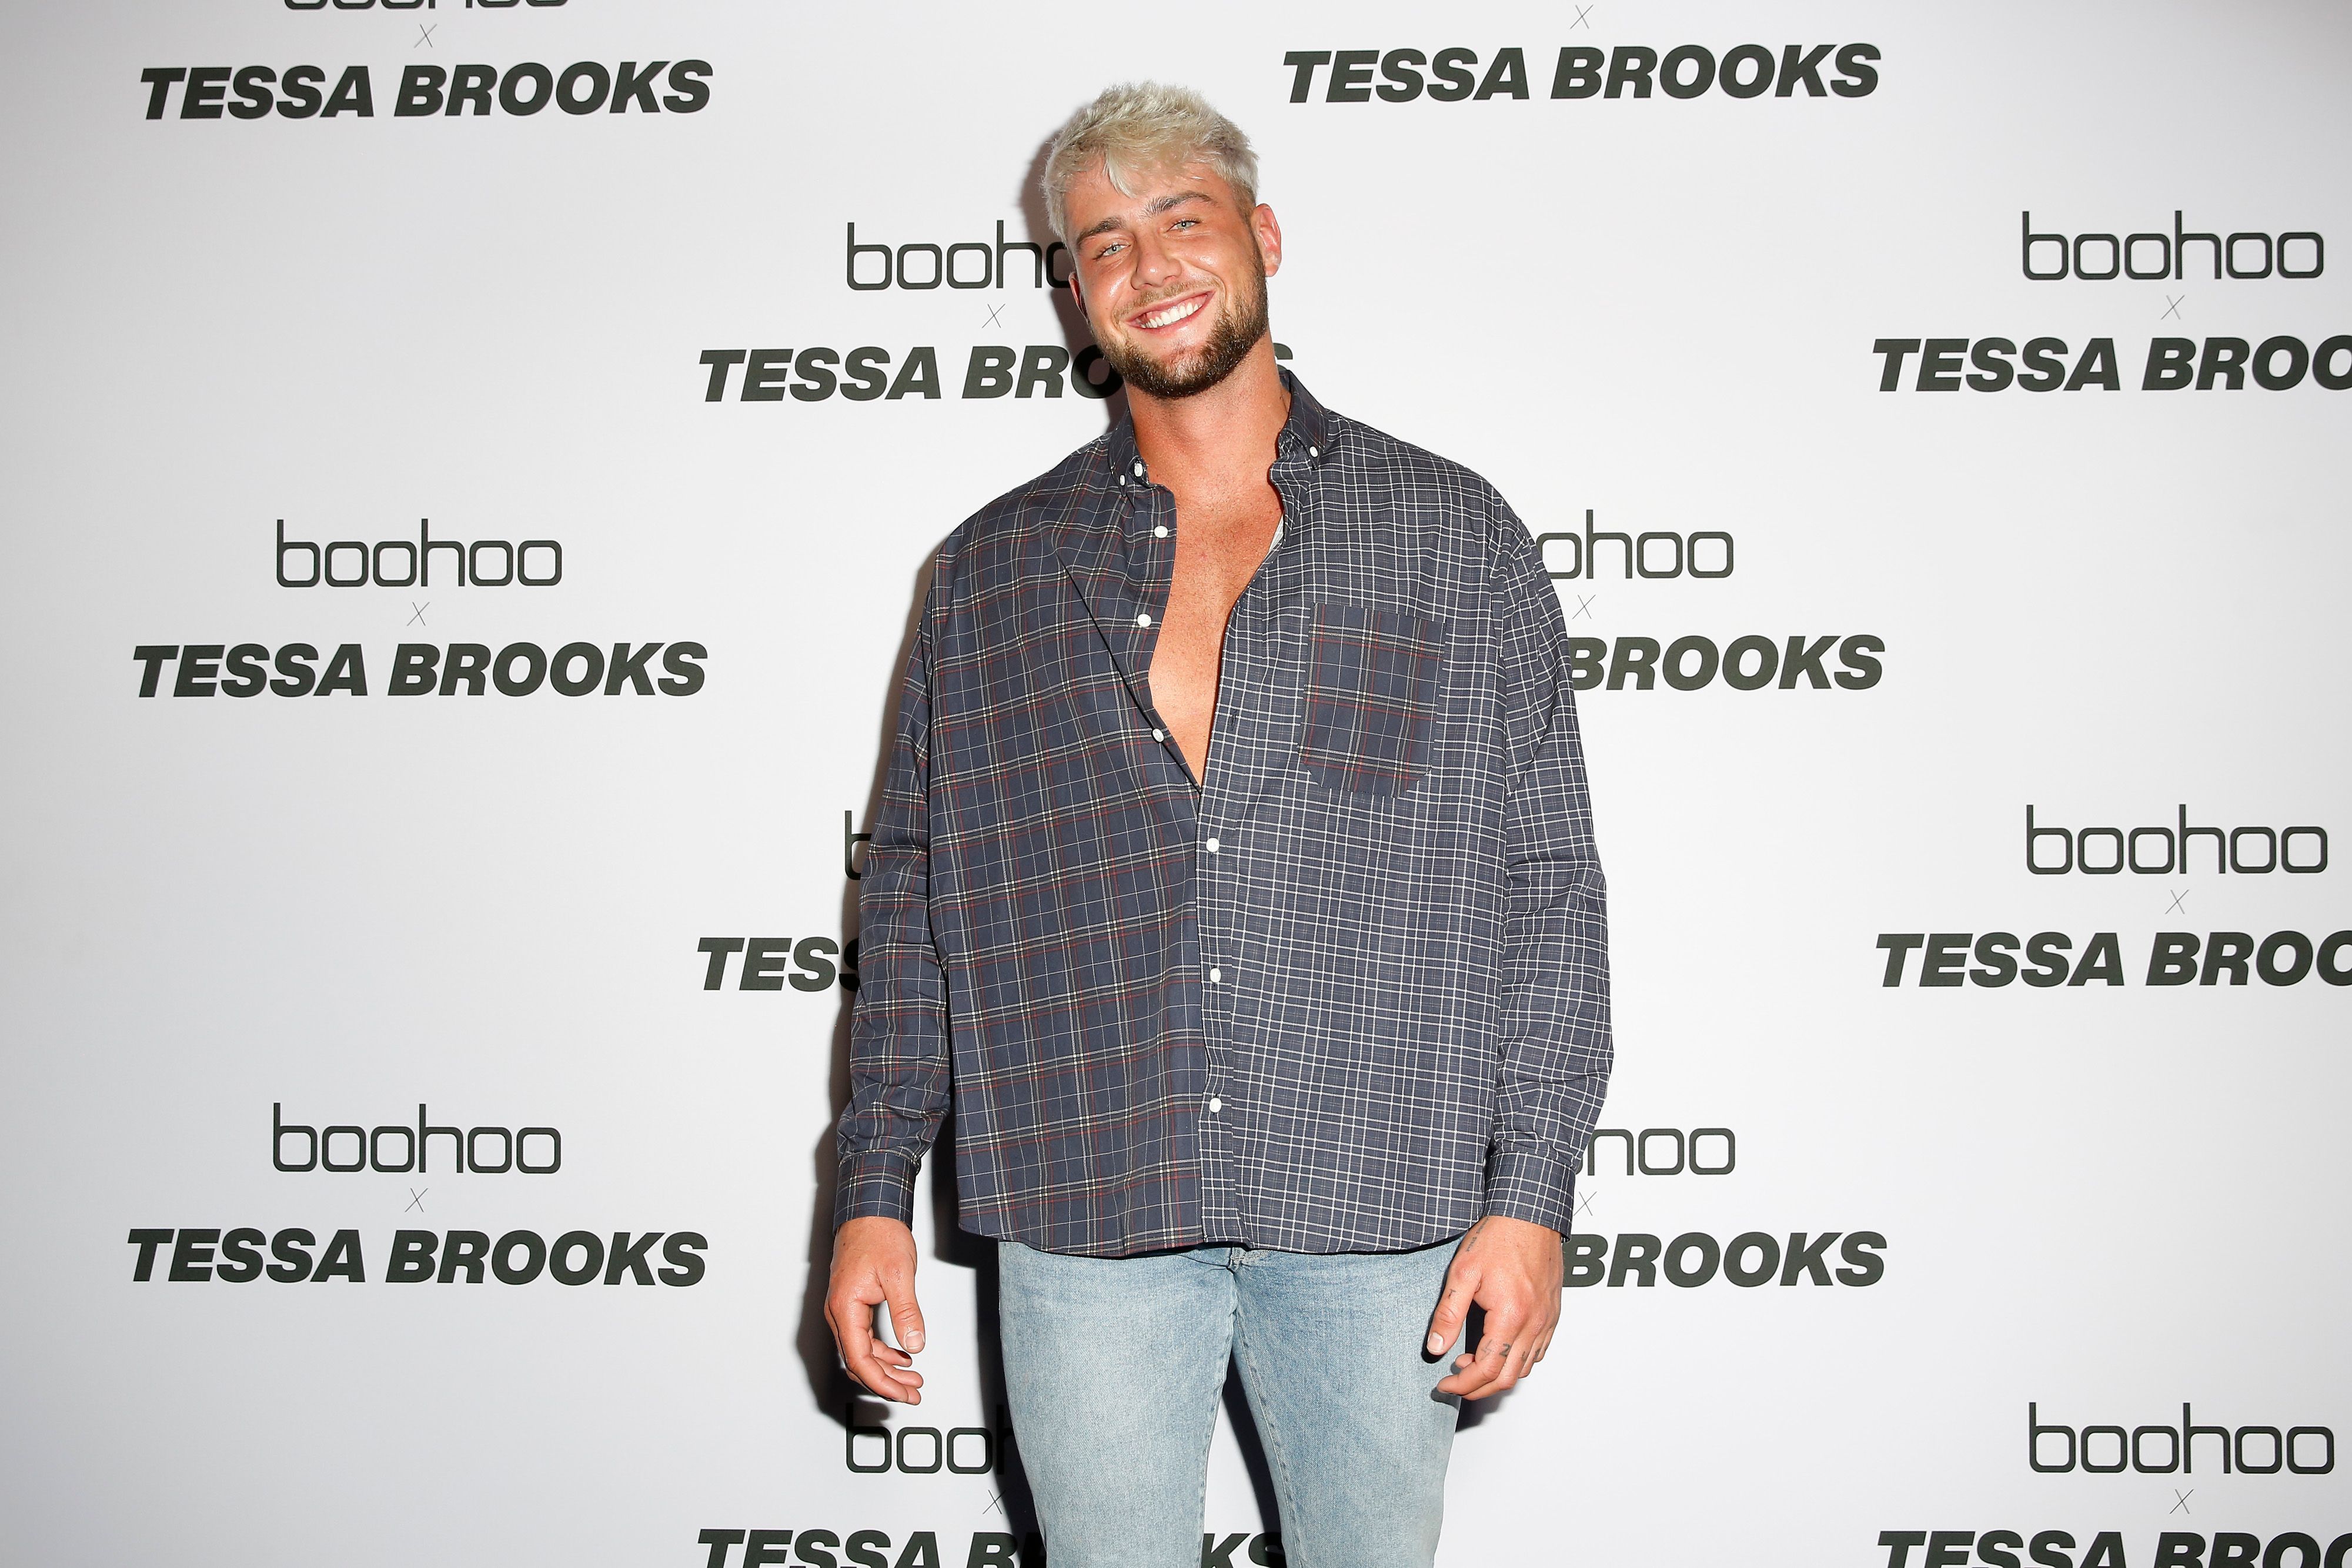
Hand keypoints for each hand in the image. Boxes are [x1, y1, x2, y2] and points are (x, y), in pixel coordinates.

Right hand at [824, 1216, 926, 1402]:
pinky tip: (903, 1355)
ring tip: (913, 1379)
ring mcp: (844, 1309)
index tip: (903, 1394)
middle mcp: (839, 1312)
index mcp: (845, 1308)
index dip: (881, 1383)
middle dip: (886, 1382)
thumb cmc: (879, 1235)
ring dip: (886, 1368)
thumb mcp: (899, 1274)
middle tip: (913, 1393)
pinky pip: (864, 1338)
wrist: (871, 1211)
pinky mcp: (853, 1304)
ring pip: (861, 1352)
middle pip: (858, 1362)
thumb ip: (906, 1311)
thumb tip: (915, 1342)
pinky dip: (883, 1351)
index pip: (859, 1360)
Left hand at [1426, 1215, 1562, 1399]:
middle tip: (1455, 1383)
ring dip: (1498, 1376)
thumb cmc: (1498, 1238)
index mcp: (1511, 1317)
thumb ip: (1448, 1314)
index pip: (1486, 1369)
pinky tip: (1498, 1350)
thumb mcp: (1462, 1273)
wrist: (1530, 1214)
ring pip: (1525, 1368)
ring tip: (1471, 1364)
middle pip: (1508, 1378)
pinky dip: (1517, 1362)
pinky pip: (1538, 1352)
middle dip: (1478, 1389)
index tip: (1444, 1385)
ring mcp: (1547, 1321)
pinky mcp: (1553, 1314)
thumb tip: (1436, 1348)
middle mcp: (1534, 1324)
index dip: (1462, 1385)